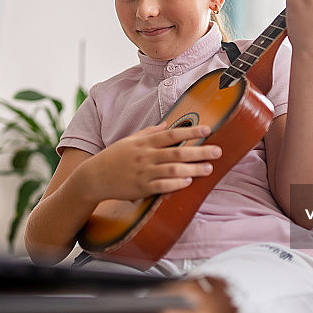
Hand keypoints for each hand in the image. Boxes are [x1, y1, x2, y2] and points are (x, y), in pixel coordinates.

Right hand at [78, 123, 221, 202]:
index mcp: (145, 143)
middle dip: (199, 151)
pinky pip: (161, 186)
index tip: (208, 128)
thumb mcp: (130, 140)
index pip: (172, 134)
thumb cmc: (114, 157)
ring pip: (172, 170)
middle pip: (177, 153)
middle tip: (218, 151)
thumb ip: (149, 132)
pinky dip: (176, 184)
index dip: (191, 131)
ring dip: (192, 169)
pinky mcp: (141, 188)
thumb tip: (167, 124)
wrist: (95, 177)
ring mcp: (144, 173)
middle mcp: (146, 156)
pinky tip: (188, 182)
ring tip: (209, 168)